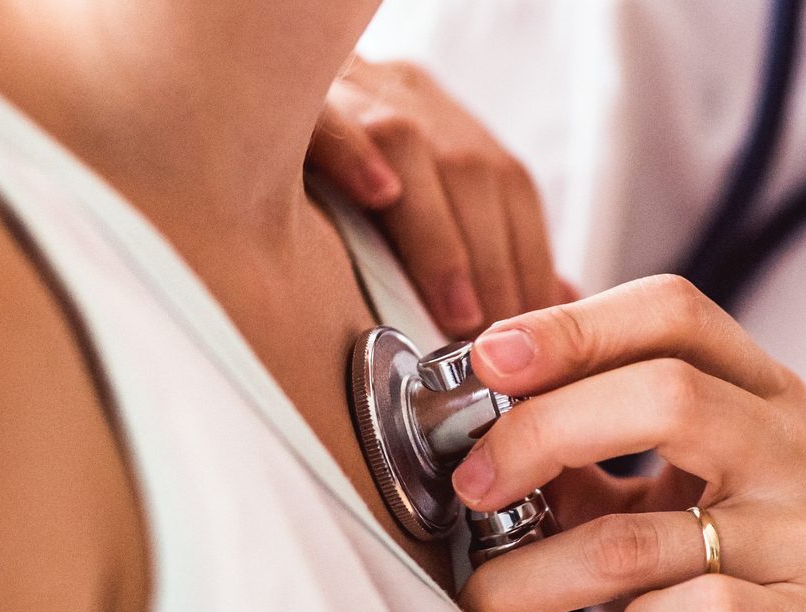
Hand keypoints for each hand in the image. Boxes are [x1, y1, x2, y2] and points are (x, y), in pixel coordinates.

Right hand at [310, 57, 567, 335]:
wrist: (254, 75)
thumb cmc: (344, 163)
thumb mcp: (424, 191)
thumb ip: (487, 242)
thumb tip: (551, 299)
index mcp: (444, 123)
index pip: (509, 190)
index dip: (529, 263)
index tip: (531, 334)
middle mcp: (407, 100)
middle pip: (470, 173)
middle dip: (493, 265)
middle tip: (497, 342)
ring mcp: (349, 95)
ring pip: (409, 147)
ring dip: (441, 240)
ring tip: (456, 313)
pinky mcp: (289, 101)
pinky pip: (325, 116)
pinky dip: (355, 155)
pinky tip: (376, 196)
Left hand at [454, 276, 805, 611]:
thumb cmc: (731, 597)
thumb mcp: (655, 512)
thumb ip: (582, 456)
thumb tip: (477, 395)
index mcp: (767, 399)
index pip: (674, 313)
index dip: (571, 327)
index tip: (484, 360)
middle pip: (666, 395)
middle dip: (540, 431)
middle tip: (471, 484)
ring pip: (647, 534)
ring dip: (539, 568)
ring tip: (487, 596)